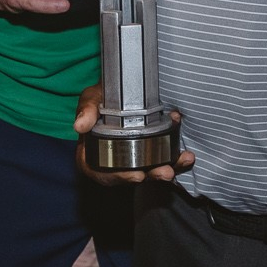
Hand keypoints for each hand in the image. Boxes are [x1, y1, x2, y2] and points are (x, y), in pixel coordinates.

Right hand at [72, 83, 191, 184]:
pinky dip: (176, 160)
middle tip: (164, 172)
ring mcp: (134, 158)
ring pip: (151, 171)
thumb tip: (80, 126)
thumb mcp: (91, 98)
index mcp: (94, 154)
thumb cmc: (102, 97)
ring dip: (168, 169)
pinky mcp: (151, 152)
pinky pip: (163, 160)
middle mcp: (114, 161)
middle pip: (131, 175)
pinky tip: (187, 155)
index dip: (119, 178)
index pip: (103, 173)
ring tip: (182, 161)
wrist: (121, 88)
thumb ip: (86, 109)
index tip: (135, 175)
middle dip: (150, 176)